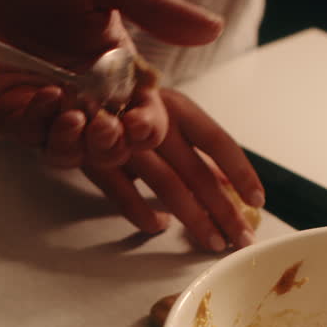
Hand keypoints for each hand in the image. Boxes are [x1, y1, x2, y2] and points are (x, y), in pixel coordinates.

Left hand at [0, 0, 223, 163]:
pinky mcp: (6, 109)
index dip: (148, 127)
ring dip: (78, 145)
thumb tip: (213, 28)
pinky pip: (29, 135)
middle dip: (114, 146)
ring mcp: (45, 104)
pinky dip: (39, 125)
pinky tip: (41, 97)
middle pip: (112, 147)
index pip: (143, 115)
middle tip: (106, 127)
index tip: (142, 123)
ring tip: (74, 118)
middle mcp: (84, 92)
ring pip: (72, 153)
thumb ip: (156, 9)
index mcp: (115, 66)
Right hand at [82, 89, 265, 250]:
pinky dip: (142, 214)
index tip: (259, 200)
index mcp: (176, 107)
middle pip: (198, 173)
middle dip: (224, 209)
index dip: (240, 172)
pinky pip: (123, 194)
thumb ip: (193, 144)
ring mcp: (124, 140)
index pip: (217, 141)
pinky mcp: (94, 158)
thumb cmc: (122, 102)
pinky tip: (159, 228)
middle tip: (243, 238)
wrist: (67, 85)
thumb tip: (227, 180)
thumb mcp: (162, 113)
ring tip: (213, 241)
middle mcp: (154, 121)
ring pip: (168, 186)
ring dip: (193, 218)